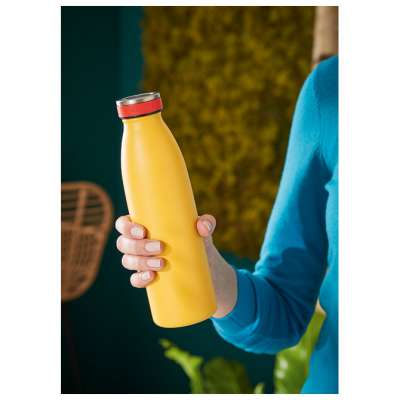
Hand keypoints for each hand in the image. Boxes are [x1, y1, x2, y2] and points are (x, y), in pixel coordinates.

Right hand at [115, 214, 236, 317]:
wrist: (205, 268)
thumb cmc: (197, 241)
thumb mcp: (203, 230)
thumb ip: (206, 222)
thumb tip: (202, 227)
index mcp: (143, 226)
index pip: (123, 223)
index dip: (126, 227)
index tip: (142, 231)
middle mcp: (137, 243)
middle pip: (123, 243)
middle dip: (138, 246)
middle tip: (160, 247)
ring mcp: (140, 261)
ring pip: (128, 261)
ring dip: (141, 262)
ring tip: (162, 263)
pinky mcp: (146, 277)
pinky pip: (135, 280)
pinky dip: (140, 279)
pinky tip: (151, 277)